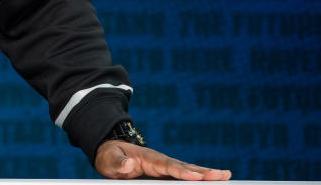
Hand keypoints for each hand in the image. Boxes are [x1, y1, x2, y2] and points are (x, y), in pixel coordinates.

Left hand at [95, 140, 230, 179]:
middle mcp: (160, 161)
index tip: (196, 177)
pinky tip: (212, 181)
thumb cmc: (110, 156)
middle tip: (224, 175)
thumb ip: (119, 163)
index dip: (181, 172)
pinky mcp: (165, 174)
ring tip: (226, 177)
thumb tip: (129, 165)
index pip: (167, 166)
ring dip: (206, 175)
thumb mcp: (109, 159)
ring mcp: (164, 167)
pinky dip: (199, 179)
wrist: (110, 152)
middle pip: (184, 167)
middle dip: (203, 172)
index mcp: (148, 158)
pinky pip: (184, 177)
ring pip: (188, 171)